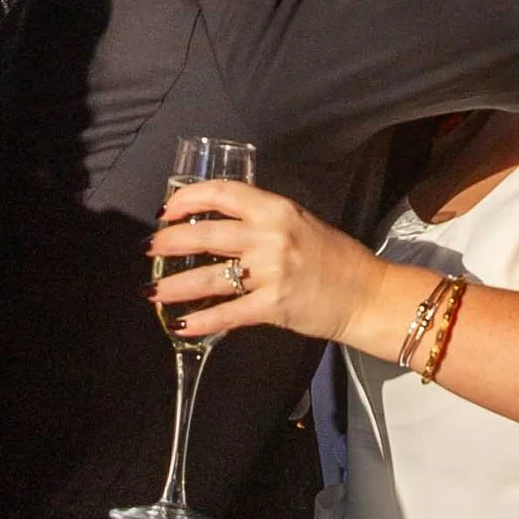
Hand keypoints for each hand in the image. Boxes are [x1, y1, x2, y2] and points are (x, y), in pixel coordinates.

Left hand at [149, 180, 389, 344]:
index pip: (223, 193)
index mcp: (277, 209)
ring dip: (174, 284)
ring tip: (152, 289)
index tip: (167, 209)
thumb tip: (218, 223)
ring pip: (209, 276)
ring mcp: (271, 272)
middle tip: (150, 248)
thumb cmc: (335, 259)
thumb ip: (263, 220)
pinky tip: (180, 324)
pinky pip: (227, 313)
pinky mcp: (273, 306)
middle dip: (169, 242)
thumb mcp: (300, 223)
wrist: (368, 295)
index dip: (187, 199)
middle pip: (206, 233)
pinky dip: (200, 321)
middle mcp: (271, 236)